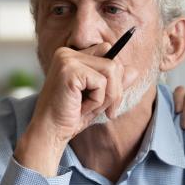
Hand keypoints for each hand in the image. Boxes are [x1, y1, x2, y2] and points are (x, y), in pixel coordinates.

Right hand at [15, 43, 132, 176]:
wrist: (50, 132)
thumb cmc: (71, 116)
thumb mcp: (99, 98)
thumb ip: (114, 83)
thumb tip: (134, 70)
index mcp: (71, 55)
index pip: (108, 51)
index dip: (115, 76)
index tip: (110, 99)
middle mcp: (67, 53)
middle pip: (113, 62)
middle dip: (116, 89)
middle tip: (107, 110)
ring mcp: (67, 60)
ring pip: (112, 70)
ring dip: (108, 96)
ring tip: (91, 108)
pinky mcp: (69, 70)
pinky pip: (101, 82)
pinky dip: (98, 100)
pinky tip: (82, 108)